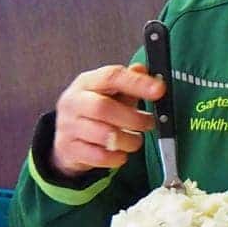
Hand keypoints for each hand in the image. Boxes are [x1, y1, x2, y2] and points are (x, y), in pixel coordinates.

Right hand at [52, 62, 164, 176]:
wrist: (67, 139)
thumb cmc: (95, 113)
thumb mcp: (110, 93)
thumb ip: (128, 82)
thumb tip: (142, 69)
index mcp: (86, 83)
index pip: (111, 77)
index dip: (137, 83)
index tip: (159, 90)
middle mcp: (74, 102)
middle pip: (103, 108)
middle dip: (133, 118)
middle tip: (148, 123)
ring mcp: (68, 126)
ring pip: (104, 135)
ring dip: (128, 140)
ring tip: (135, 140)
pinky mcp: (69, 149)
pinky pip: (99, 156)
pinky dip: (117, 157)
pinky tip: (121, 153)